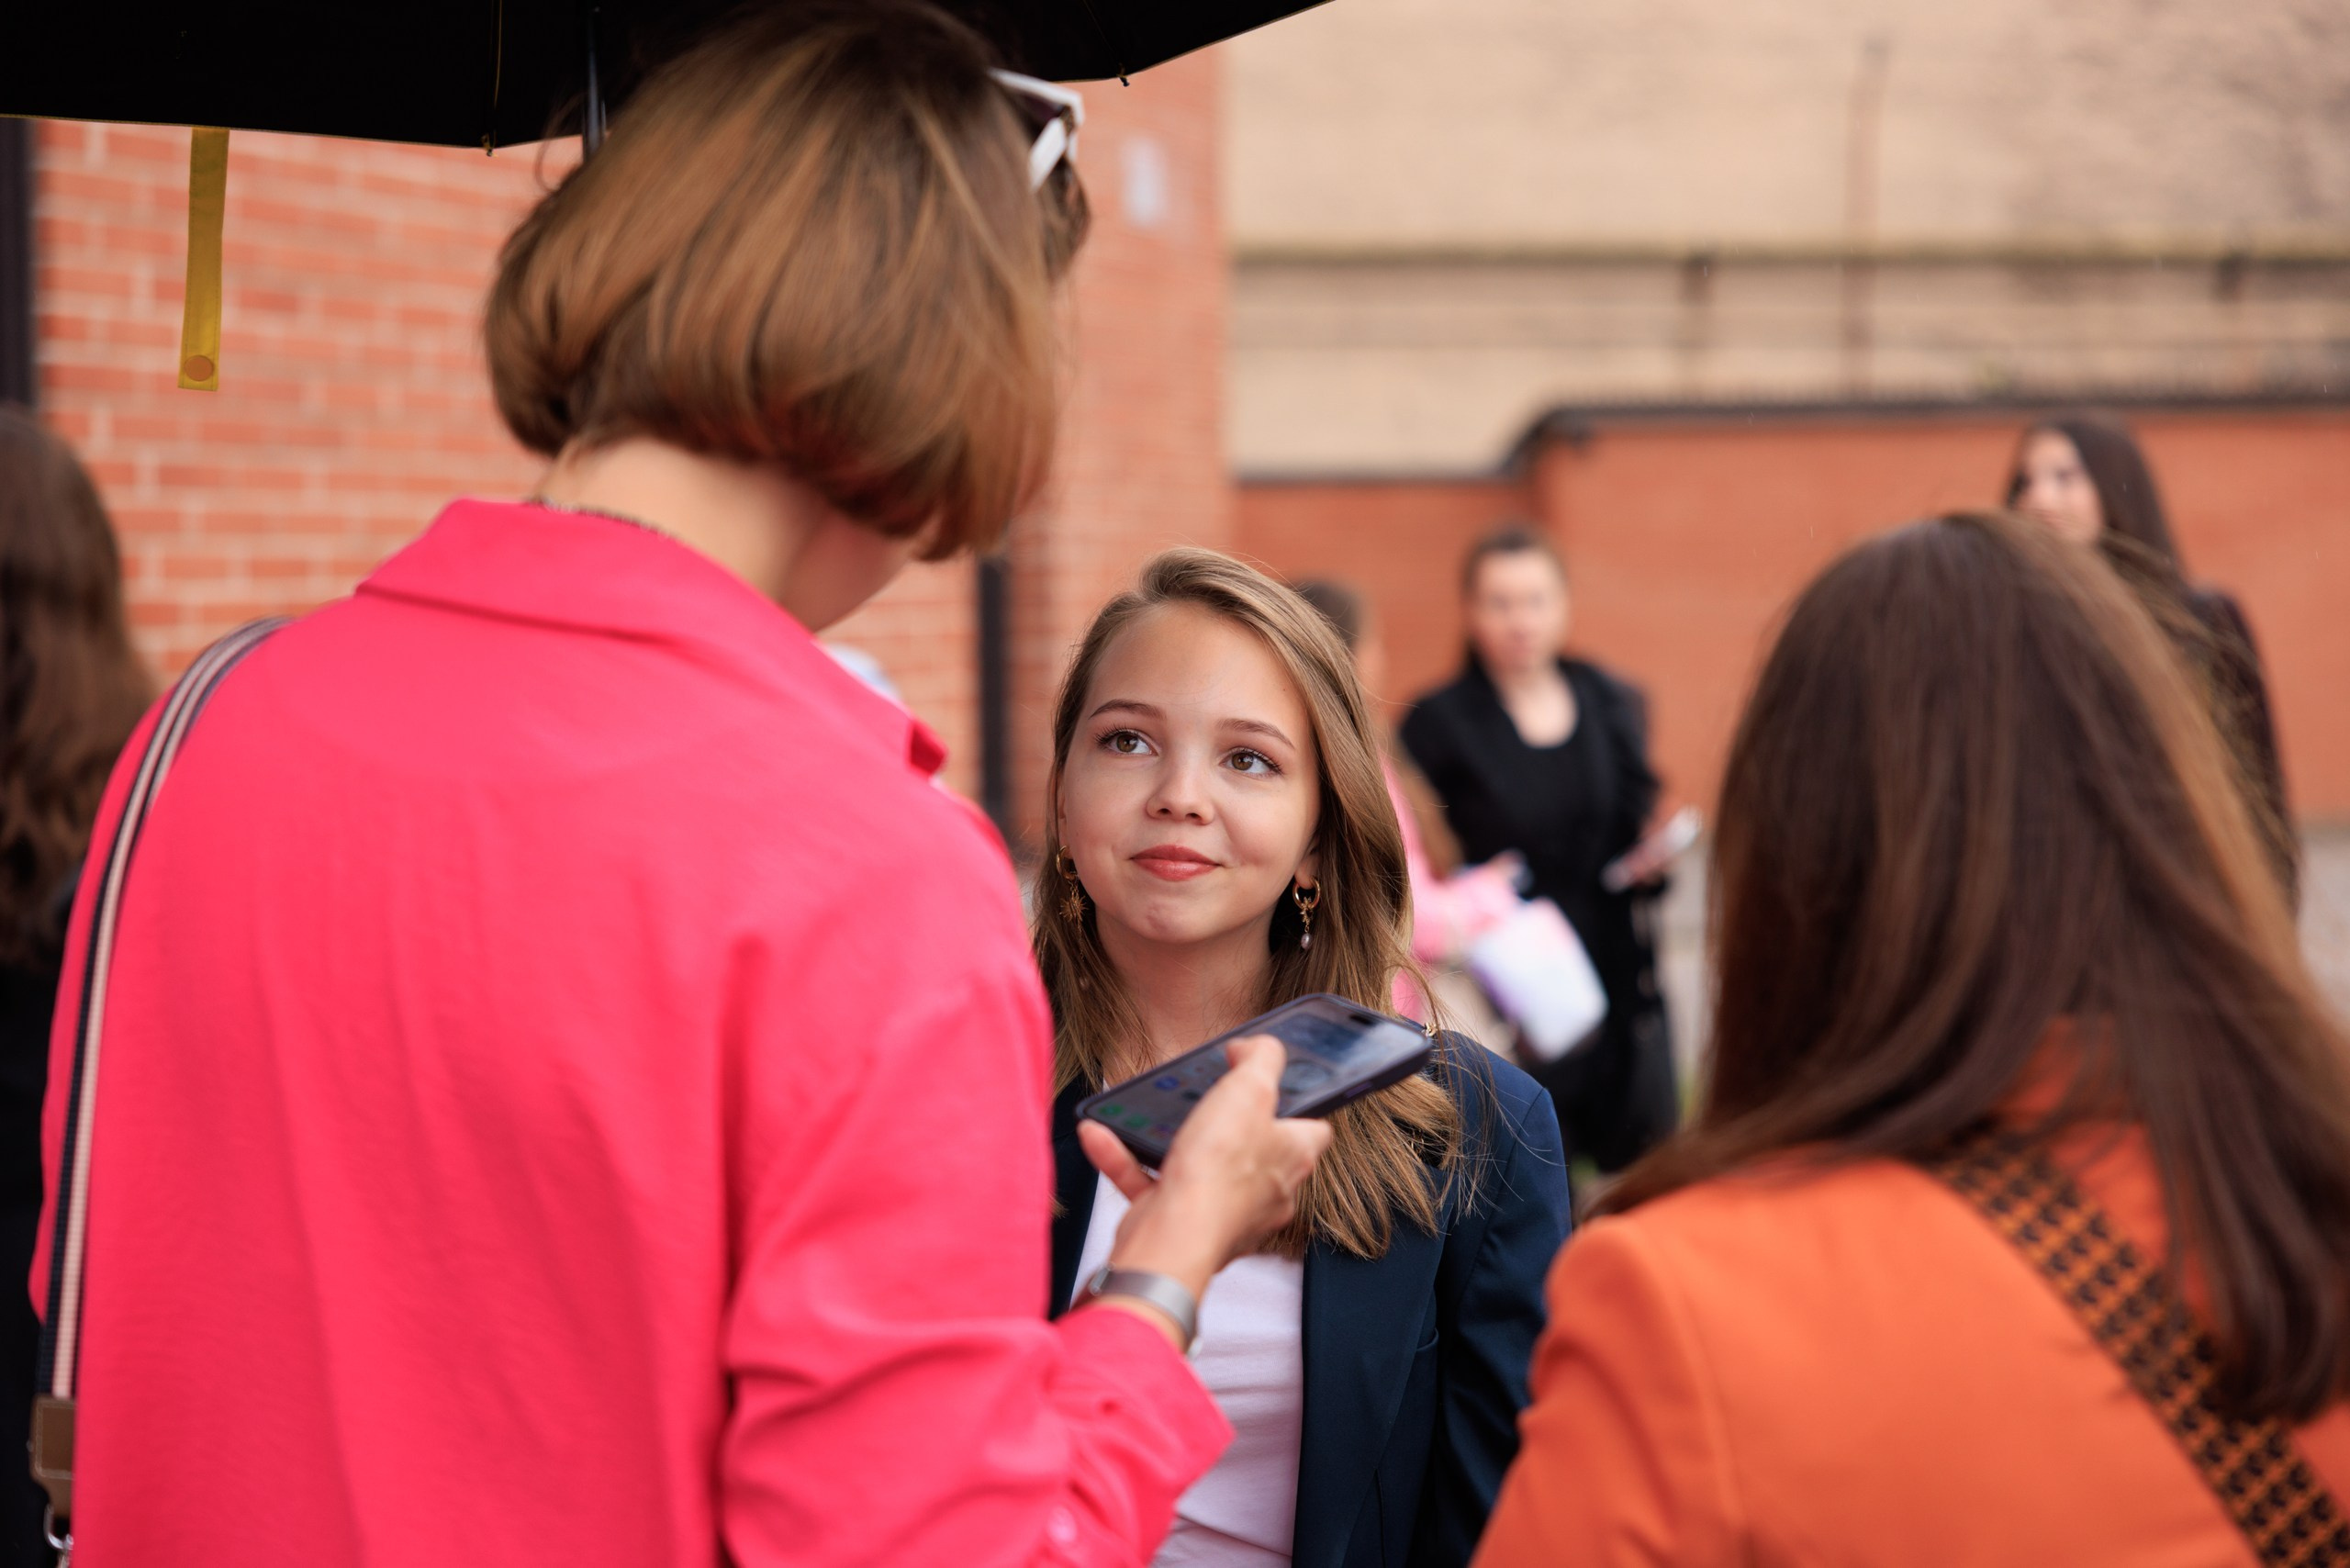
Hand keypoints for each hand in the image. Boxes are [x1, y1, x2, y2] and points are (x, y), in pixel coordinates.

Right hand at [1077, 1036, 1330, 1322]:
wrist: (1173, 1239)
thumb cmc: (1220, 1170)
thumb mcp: (1250, 1088)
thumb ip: (1261, 1059)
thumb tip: (1257, 1047)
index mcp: (1291, 1159)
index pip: (1313, 1130)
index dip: (1299, 1105)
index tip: (1275, 1085)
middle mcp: (1264, 1191)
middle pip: (1256, 1149)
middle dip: (1231, 1124)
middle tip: (1209, 1096)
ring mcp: (1221, 1212)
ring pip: (1199, 1167)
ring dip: (1170, 1139)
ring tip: (1147, 1112)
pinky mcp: (1179, 1222)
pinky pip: (1150, 1183)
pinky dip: (1125, 1159)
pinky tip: (1100, 1133)